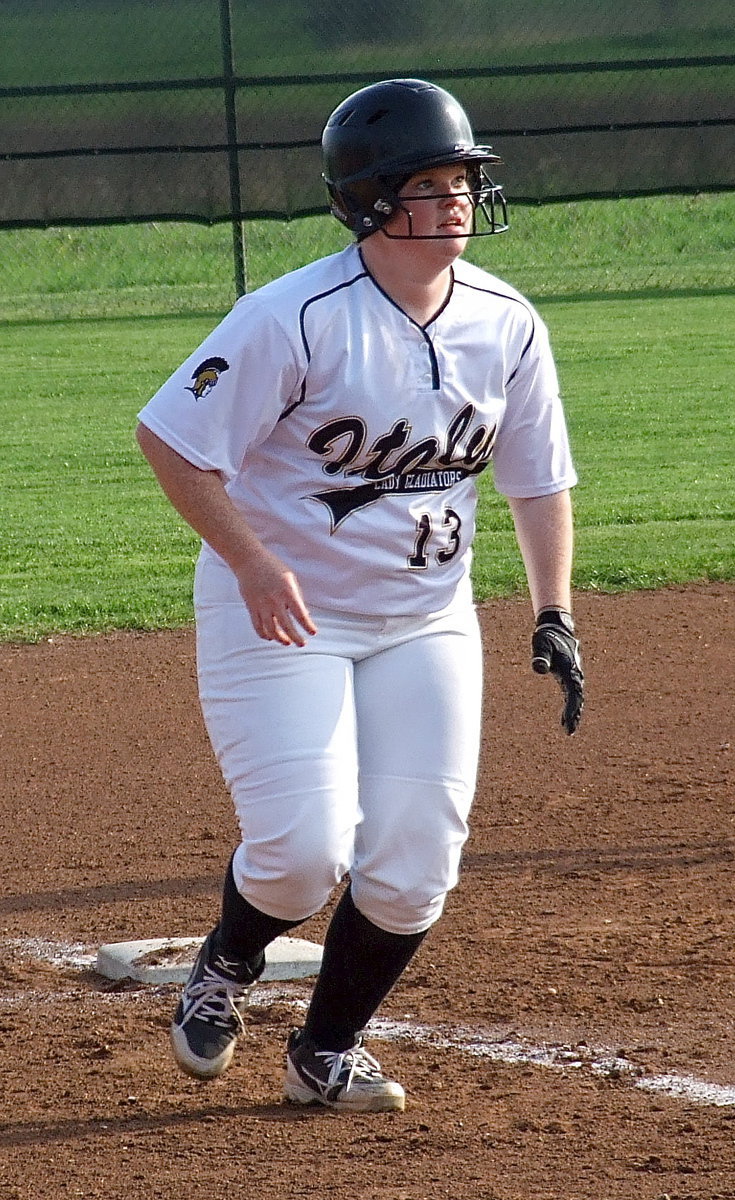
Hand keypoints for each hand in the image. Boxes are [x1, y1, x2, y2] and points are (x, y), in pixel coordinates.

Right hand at [235, 544, 316, 646]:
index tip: (313, 633)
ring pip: (271, 629)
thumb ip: (297, 596)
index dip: (308, 626)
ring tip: (286, 642)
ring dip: (280, 638)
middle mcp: (274, 600)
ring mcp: (261, 605)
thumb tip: (304, 614)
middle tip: (302, 644)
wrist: (249, 560)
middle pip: (286, 626)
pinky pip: (257, 626)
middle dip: (296, 637)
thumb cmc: (272, 567)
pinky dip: (264, 634)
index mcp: (287, 592)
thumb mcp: (290, 578)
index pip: (300, 614)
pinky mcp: (251, 607)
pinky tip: (270, 637)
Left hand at [531, 608, 583, 734]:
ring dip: (574, 713)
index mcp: (570, 669)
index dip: (571, 708)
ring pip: (576, 698)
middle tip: (569, 731)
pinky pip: (572, 695)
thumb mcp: (541, 644)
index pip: (573, 693)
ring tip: (568, 729)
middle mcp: (575, 674)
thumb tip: (539, 668)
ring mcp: (573, 676)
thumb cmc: (547, 636)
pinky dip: (571, 707)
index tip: (568, 721)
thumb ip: (540, 656)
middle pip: (577, 698)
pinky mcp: (569, 677)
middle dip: (574, 715)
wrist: (556, 628)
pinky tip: (565, 718)